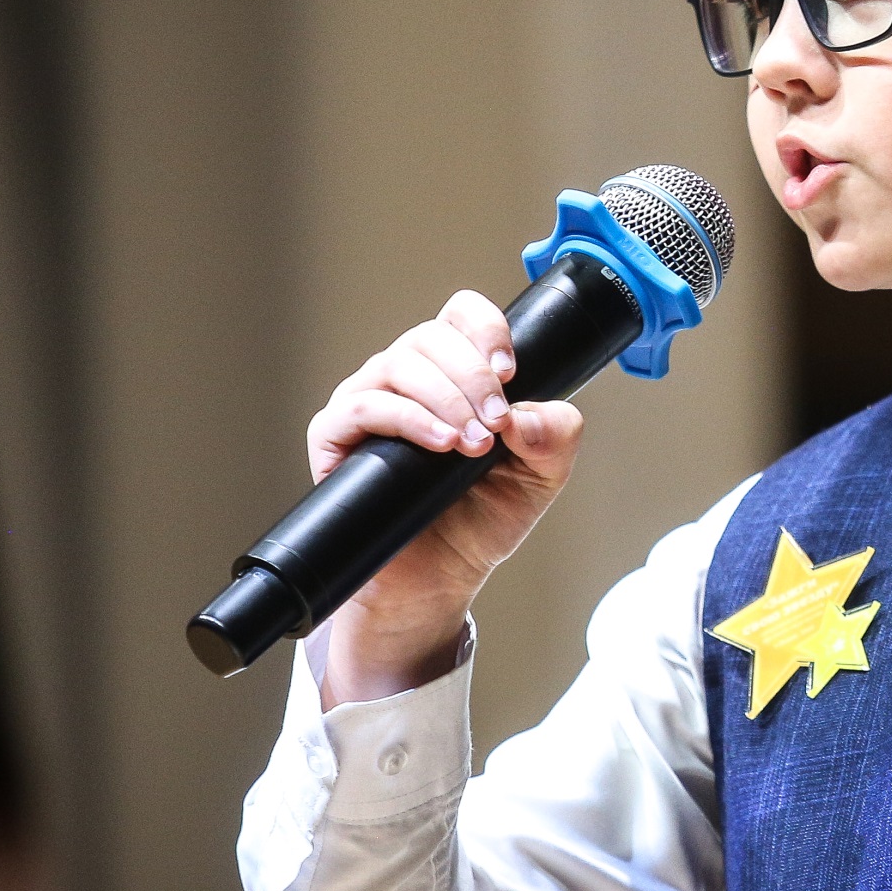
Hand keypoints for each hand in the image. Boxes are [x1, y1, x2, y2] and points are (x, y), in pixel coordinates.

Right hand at [305, 289, 583, 705]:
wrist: (440, 576)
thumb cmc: (482, 517)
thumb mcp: (543, 475)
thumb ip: (555, 434)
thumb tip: (525, 415)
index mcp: (454, 370)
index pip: (462, 314)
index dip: (487, 329)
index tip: (510, 372)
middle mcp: (407, 375)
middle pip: (431, 335)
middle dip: (474, 377)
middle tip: (497, 426)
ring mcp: (367, 399)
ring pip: (400, 364)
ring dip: (446, 400)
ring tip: (473, 445)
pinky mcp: (336, 434)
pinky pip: (363, 405)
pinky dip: (408, 418)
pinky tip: (441, 444)